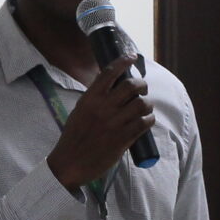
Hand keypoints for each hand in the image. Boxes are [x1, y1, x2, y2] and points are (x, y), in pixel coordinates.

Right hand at [46, 60, 152, 189]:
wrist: (70, 163)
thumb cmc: (74, 137)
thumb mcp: (79, 111)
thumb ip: (94, 99)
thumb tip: (111, 86)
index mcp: (90, 99)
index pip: (109, 72)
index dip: (123, 61)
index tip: (132, 57)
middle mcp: (103, 108)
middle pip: (131, 85)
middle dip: (141, 84)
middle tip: (142, 89)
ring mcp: (114, 124)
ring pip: (141, 104)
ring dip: (147, 104)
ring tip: (145, 107)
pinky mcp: (123, 139)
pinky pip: (144, 123)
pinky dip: (149, 119)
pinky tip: (146, 120)